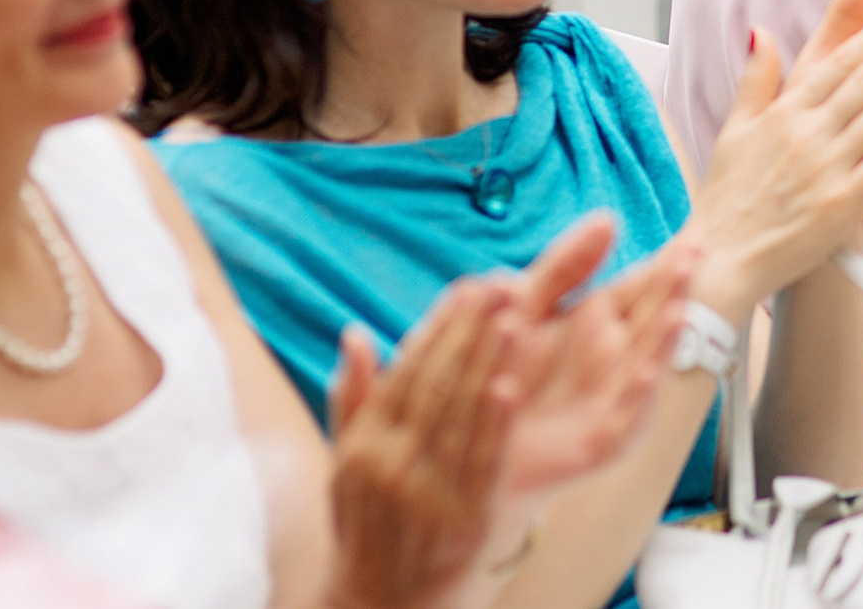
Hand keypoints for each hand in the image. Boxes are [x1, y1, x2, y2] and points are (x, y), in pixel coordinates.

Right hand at [323, 282, 535, 608]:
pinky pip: (479, 467)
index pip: (406, 374)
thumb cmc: (369, 529)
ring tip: (513, 318)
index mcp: (366, 446)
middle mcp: (389, 466)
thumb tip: (355, 333)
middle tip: (502, 285)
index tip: (469, 288)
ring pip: (458, 418)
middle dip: (470, 332)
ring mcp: (424, 495)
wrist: (379, 608)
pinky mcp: (460, 523)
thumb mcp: (349, 467)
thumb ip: (354, 399)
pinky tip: (509, 389)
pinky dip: (493, 427)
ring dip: (487, 364)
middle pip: (435, 386)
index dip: (440, 328)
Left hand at [478, 219, 689, 504]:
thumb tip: (609, 220)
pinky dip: (640, 395)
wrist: (471, 439)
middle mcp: (613, 358)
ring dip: (665, 340)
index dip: (668, 267)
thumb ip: (566, 266)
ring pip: (648, 363)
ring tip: (679, 310)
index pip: (644, 288)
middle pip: (653, 319)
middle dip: (674, 290)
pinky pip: (628, 418)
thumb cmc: (497, 370)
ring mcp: (613, 399)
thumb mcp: (528, 304)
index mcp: (598, 321)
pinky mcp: (600, 441)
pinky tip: (649, 370)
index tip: (694, 243)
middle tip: (696, 257)